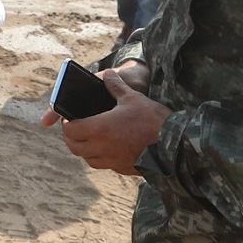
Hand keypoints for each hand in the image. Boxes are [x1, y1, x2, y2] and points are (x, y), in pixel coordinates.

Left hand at [38, 67, 170, 175]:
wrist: (176, 146)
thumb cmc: (153, 120)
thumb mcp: (133, 98)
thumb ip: (116, 86)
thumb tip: (108, 73)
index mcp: (99, 128)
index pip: (70, 130)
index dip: (66, 124)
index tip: (69, 118)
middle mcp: (102, 147)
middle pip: (75, 147)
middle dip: (71, 137)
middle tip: (75, 128)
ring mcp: (113, 161)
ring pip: (88, 159)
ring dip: (84, 149)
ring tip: (89, 138)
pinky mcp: (124, 169)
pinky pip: (104, 165)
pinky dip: (100, 157)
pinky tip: (108, 148)